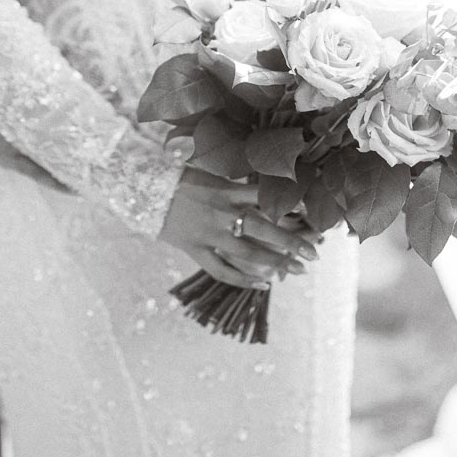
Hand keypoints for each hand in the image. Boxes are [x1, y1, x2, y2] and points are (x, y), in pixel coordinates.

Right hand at [160, 166, 320, 288]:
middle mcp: (220, 212)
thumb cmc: (177, 176)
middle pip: (263, 229)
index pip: (266, 199)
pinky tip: (263, 285)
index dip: (291, 208)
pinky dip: (243, 280)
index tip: (313, 217)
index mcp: (225, 189)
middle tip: (314, 254)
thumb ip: (235, 180)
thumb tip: (266, 184)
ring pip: (247, 254)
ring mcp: (207, 233)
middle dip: (292, 242)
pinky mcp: (194, 249)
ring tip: (297, 271)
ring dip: (275, 263)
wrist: (141, 188)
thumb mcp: (208, 171)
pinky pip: (221, 269)